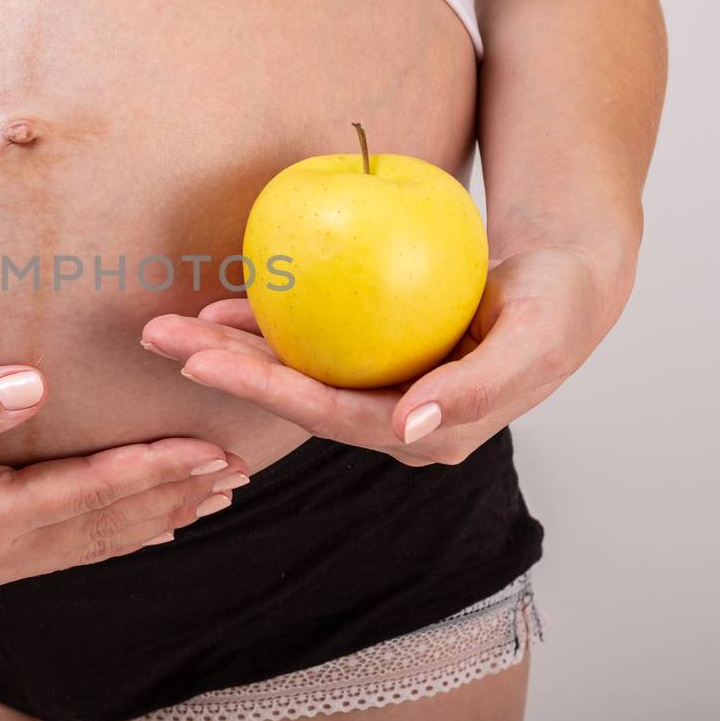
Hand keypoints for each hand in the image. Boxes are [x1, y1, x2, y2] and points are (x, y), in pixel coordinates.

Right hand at [0, 366, 249, 592]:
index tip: (207, 448)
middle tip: (239, 471)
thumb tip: (31, 385)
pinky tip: (144, 527)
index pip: (86, 497)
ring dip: (155, 519)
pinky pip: (64, 550)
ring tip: (212, 499)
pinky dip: (113, 535)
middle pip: (103, 526)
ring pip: (91, 544)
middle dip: (173, 496)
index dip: (151, 472)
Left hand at [142, 246, 629, 465]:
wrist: (563, 284)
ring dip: (228, 351)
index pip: (325, 414)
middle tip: (156, 335)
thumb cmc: (556, 308)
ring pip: (289, 373)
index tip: (201, 363)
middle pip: (290, 397)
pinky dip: (265, 326)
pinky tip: (223, 303)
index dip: (261, 391)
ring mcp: (375, 393)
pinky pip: (307, 346)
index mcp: (423, 435)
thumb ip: (477, 391)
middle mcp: (389, 422)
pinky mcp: (370, 362)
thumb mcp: (534, 341)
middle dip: (220, 371)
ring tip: (167, 325)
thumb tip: (409, 431)